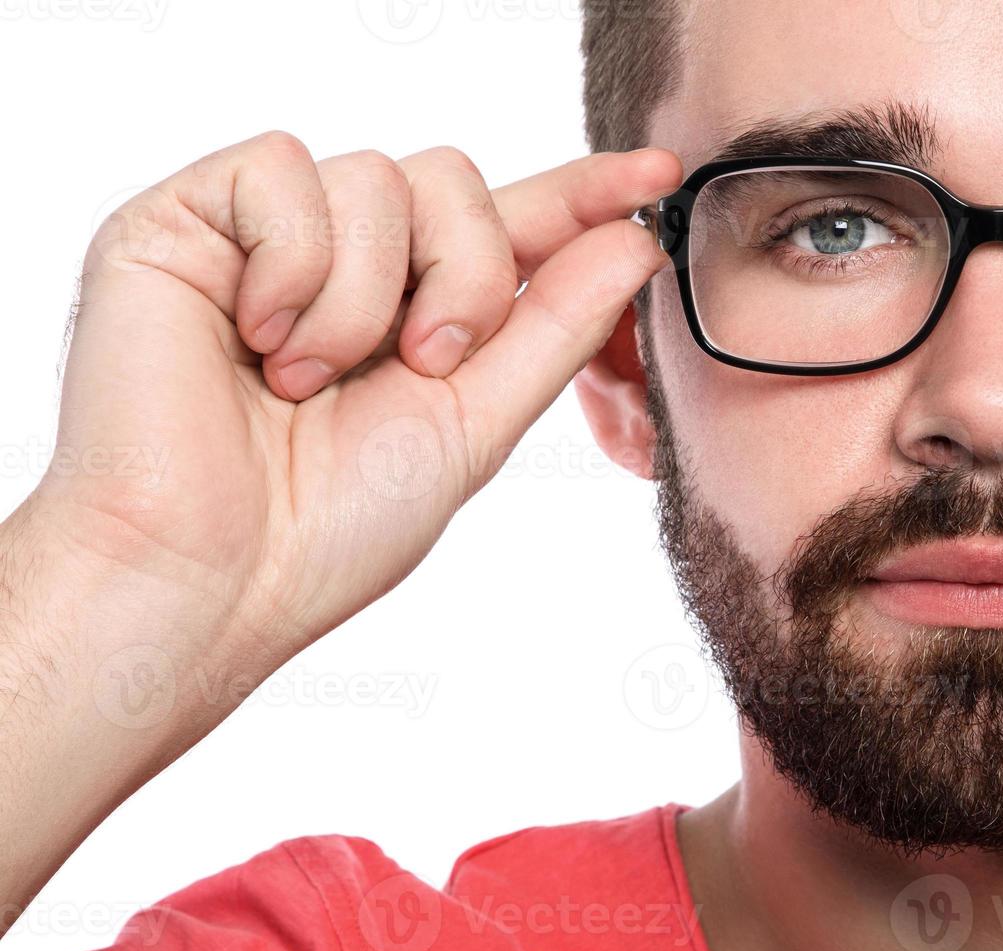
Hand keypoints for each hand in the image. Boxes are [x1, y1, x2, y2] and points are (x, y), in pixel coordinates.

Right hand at [33, 131, 680, 688]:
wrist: (211, 576)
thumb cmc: (332, 525)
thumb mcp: (475, 423)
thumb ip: (555, 326)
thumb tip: (635, 237)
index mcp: (417, 309)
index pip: (511, 224)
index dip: (584, 192)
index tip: (660, 172)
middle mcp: (348, 262)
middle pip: (455, 181)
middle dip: (467, 277)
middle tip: (422, 363)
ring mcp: (267, 236)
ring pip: (377, 175)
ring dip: (367, 296)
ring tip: (305, 379)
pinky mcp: (190, 217)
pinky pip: (282, 170)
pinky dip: (291, 264)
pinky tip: (256, 340)